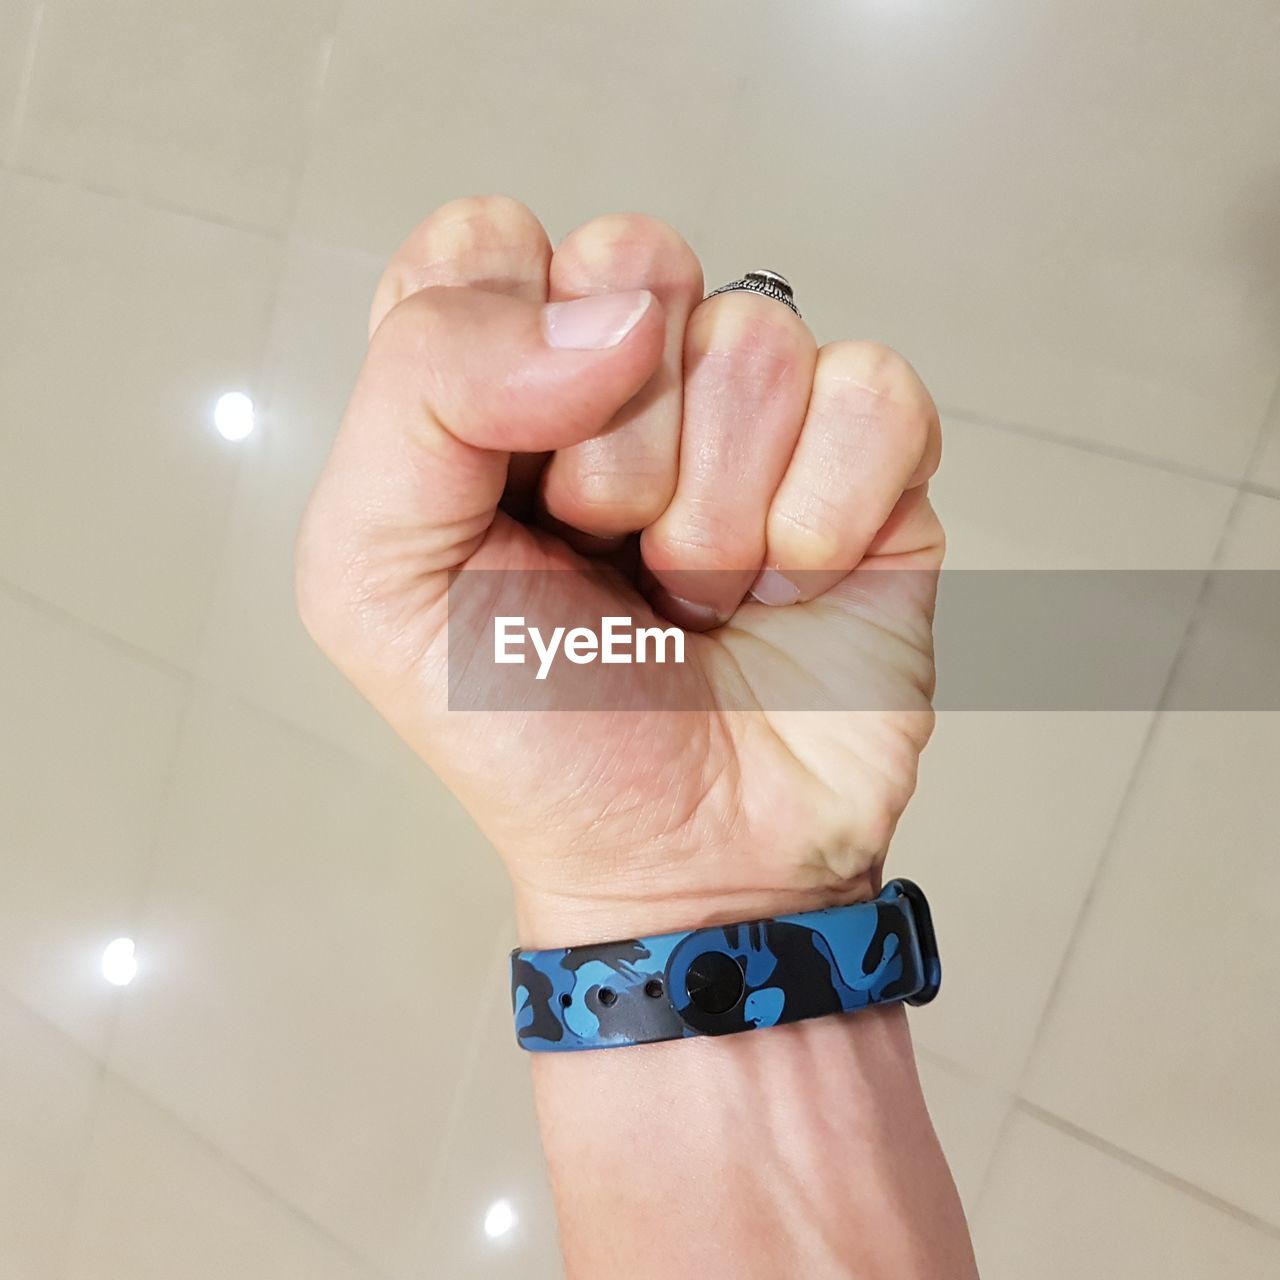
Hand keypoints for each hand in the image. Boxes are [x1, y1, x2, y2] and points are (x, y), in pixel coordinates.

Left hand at [296, 197, 943, 945]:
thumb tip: (613, 316)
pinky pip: (874, 391)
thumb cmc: (529, 732)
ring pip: (757, 338)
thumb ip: (420, 395)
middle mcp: (627, 378)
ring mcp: (757, 416)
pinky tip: (790, 586)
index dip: (496, 342)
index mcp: (495, 387)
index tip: (499, 478)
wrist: (684, 859)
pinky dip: (824, 515)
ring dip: (713, 510)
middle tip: (606, 552)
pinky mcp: (870, 463)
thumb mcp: (376, 576)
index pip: (486, 243)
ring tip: (692, 599)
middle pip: (636, 263)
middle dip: (614, 445)